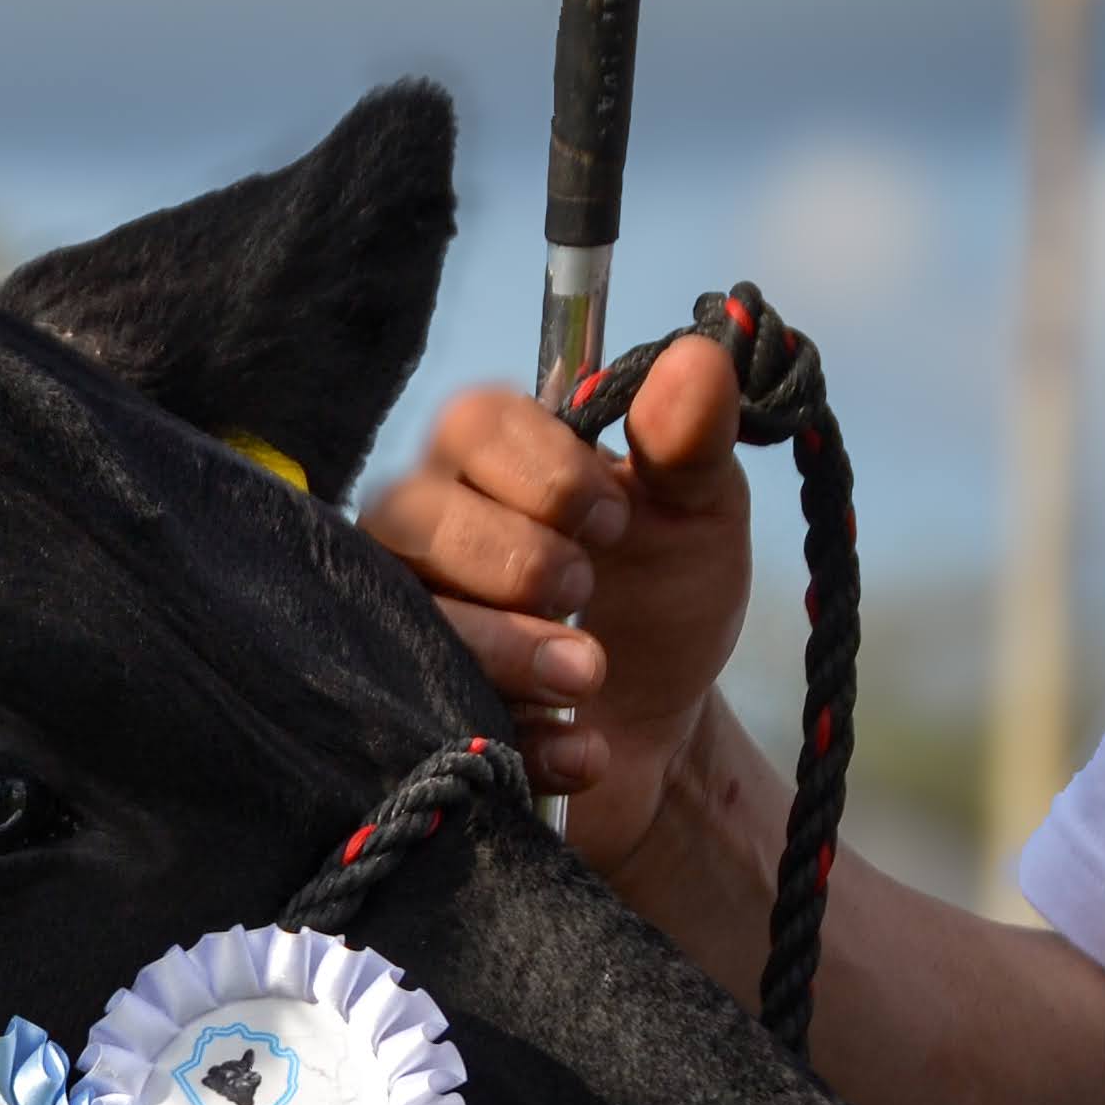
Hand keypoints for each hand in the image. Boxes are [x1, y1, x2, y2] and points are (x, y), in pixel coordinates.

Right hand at [359, 334, 751, 872]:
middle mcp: (427, 530)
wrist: (664, 733)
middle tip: (585, 588)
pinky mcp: (412, 710)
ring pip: (408, 615)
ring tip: (590, 676)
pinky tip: (582, 748)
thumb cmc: (664, 600)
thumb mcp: (698, 516)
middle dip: (510, 556)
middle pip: (409, 512)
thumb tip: (698, 357)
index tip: (614, 518)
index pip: (471, 423)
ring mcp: (406, 621)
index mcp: (494, 462)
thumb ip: (690, 443)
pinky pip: (430, 714)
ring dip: (508, 648)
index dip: (540, 467)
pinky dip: (521, 737)